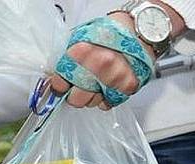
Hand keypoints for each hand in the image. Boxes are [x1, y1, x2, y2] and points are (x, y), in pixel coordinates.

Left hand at [50, 2, 184, 109]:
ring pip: (92, 103)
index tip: (61, 86)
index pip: (60, 82)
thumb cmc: (111, 33)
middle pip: (76, 99)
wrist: (141, 29)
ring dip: (91, 96)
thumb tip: (52, 76)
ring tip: (97, 82)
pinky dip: (106, 97)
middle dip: (75, 95)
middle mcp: (99, 65)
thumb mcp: (82, 38)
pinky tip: (108, 85)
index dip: (59, 87)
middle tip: (79, 86)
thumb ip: (67, 59)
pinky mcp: (129, 86)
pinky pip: (109, 102)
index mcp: (82, 51)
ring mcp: (115, 77)